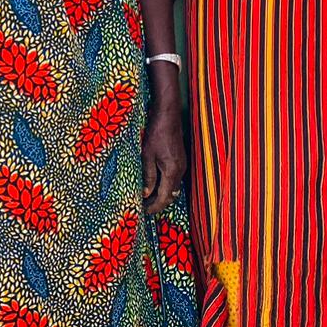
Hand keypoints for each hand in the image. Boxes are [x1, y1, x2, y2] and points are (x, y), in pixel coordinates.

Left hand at [141, 88, 186, 216]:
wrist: (167, 114)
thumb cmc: (156, 133)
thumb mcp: (147, 156)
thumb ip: (148, 176)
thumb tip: (146, 194)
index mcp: (172, 171)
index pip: (165, 198)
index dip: (154, 207)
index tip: (144, 212)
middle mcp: (180, 171)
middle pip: (171, 195)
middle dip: (158, 203)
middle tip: (144, 207)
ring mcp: (182, 165)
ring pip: (173, 187)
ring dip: (162, 194)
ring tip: (147, 197)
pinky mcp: (180, 159)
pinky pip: (174, 179)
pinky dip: (165, 185)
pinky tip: (155, 183)